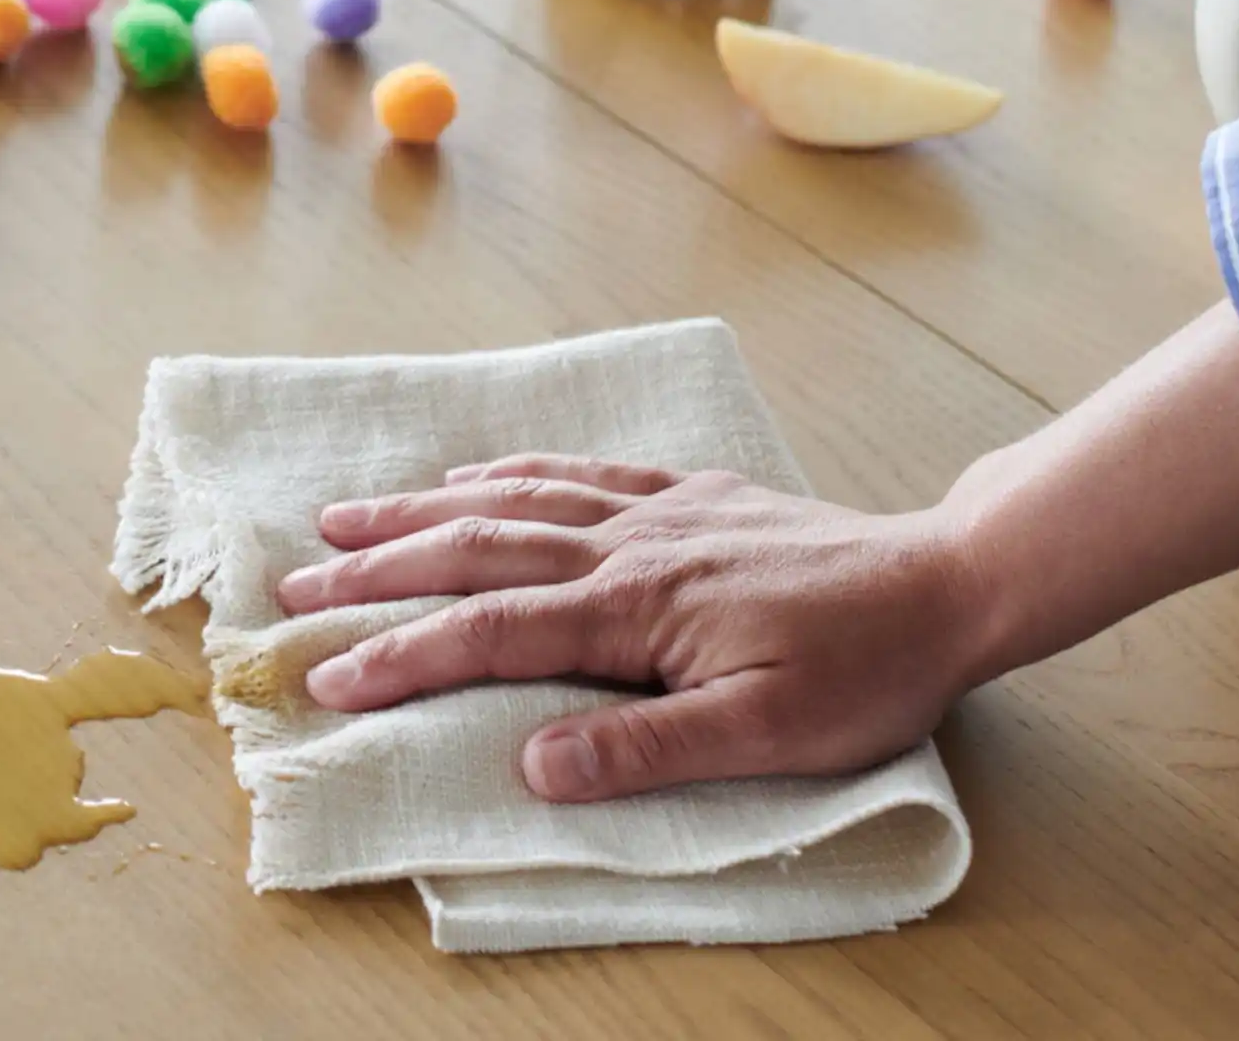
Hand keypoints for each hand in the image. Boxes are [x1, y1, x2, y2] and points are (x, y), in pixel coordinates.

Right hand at [273, 455, 982, 802]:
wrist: (946, 585)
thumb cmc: (863, 672)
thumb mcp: (768, 736)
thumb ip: (646, 749)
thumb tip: (531, 765)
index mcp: (636, 609)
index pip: (491, 632)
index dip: (402, 656)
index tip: (327, 679)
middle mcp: (628, 547)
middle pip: (476, 550)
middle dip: (377, 569)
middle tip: (292, 585)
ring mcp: (655, 511)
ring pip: (511, 501)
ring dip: (419, 512)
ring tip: (341, 516)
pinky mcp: (687, 494)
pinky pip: (574, 472)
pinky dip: (508, 472)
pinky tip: (472, 475)